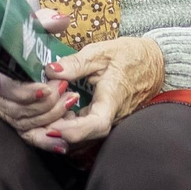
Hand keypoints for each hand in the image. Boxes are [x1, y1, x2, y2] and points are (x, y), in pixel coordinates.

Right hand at [0, 8, 79, 151]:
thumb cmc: (11, 34)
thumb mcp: (25, 23)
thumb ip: (43, 21)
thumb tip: (61, 20)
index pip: (3, 88)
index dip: (24, 92)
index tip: (47, 89)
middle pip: (15, 111)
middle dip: (44, 107)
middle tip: (68, 93)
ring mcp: (1, 108)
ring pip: (22, 124)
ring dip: (49, 119)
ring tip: (71, 103)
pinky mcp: (12, 118)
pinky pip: (27, 134)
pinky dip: (45, 140)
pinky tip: (63, 143)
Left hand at [43, 36, 164, 148]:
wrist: (154, 62)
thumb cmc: (130, 55)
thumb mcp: (102, 51)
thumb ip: (76, 63)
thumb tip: (50, 70)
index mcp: (113, 99)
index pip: (96, 125)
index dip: (74, 131)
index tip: (53, 128)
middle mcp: (112, 116)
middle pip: (85, 138)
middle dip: (58, 135)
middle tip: (35, 125)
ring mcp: (109, 120)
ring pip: (84, 137)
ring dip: (61, 133)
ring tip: (41, 120)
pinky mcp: (104, 119)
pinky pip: (86, 130)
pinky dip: (68, 126)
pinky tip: (55, 115)